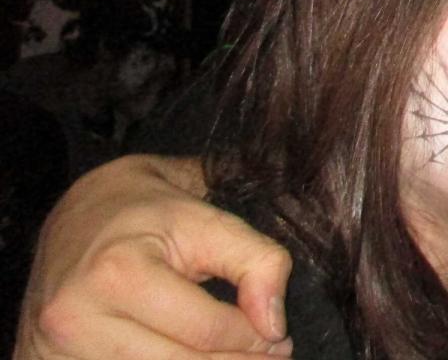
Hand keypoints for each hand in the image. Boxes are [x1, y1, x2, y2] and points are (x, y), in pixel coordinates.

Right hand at [17, 155, 294, 359]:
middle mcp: (77, 317)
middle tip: (272, 357)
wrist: (72, 215)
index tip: (281, 337)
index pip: (205, 329)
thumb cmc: (142, 209)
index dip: (254, 339)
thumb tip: (274, 324)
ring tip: (238, 358)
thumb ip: (253, 259)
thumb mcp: (204, 214)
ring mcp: (58, 349)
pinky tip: (198, 359)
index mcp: (118, 272)